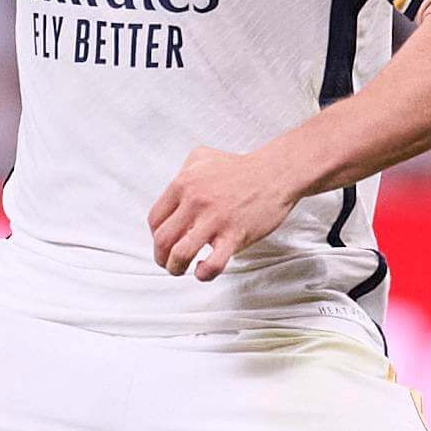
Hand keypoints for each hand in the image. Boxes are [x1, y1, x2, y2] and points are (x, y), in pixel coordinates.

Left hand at [149, 144, 301, 281]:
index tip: (163, 242)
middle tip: (167, 262)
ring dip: (175, 268)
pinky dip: (203, 274)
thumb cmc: (240, 167)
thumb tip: (171, 197)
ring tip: (181, 270)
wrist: (275, 173)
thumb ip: (182, 172)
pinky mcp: (235, 235)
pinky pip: (212, 264)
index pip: (155, 219)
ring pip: (180, 254)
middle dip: (160, 257)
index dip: (155, 236)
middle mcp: (195, 202)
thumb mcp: (202, 157)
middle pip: (162, 240)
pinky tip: (203, 270)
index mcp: (184, 184)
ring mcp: (215, 220)